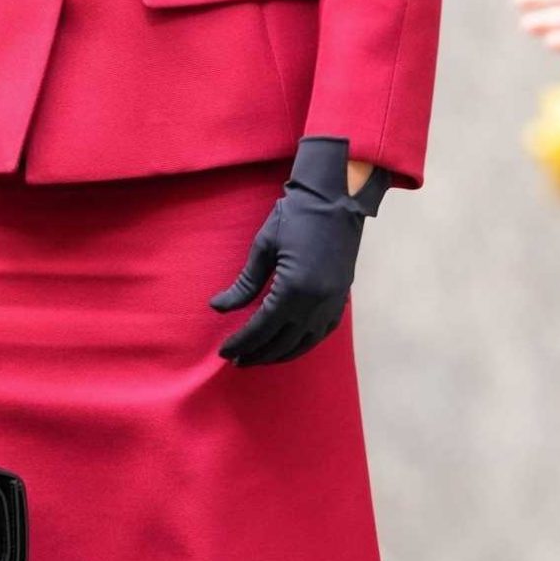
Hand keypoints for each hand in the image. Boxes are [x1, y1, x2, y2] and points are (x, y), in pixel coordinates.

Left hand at [210, 136, 387, 366]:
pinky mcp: (341, 300)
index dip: (241, 343)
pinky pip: (320, 334)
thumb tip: (218, 308)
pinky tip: (288, 347)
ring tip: (258, 358)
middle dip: (256, 354)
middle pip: (280, 342)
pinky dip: (302, 345)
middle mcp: (315, 304)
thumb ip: (243, 284)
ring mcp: (332, 304)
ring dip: (278, 355)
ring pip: (302, 343)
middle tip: (237, 360)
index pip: (261, 328)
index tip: (224, 352)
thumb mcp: (263, 248)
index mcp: (293, 289)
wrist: (336, 199)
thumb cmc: (294, 217)